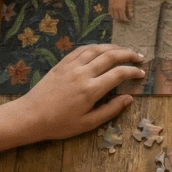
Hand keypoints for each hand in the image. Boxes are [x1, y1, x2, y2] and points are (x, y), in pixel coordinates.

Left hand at [16, 44, 145, 140]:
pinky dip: (95, 46)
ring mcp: (72, 66)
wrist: (30, 116)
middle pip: (111, 56)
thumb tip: (129, 99)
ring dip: (113, 47)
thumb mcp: (87, 124)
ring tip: (124, 50)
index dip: (133, 71)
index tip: (141, 73)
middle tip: (138, 57)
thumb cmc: (59, 124)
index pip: (118, 74)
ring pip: (97, 49)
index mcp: (91, 90)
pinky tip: (101, 49)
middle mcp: (83, 73)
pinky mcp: (62, 63)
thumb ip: (110, 110)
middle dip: (128, 54)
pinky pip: (82, 49)